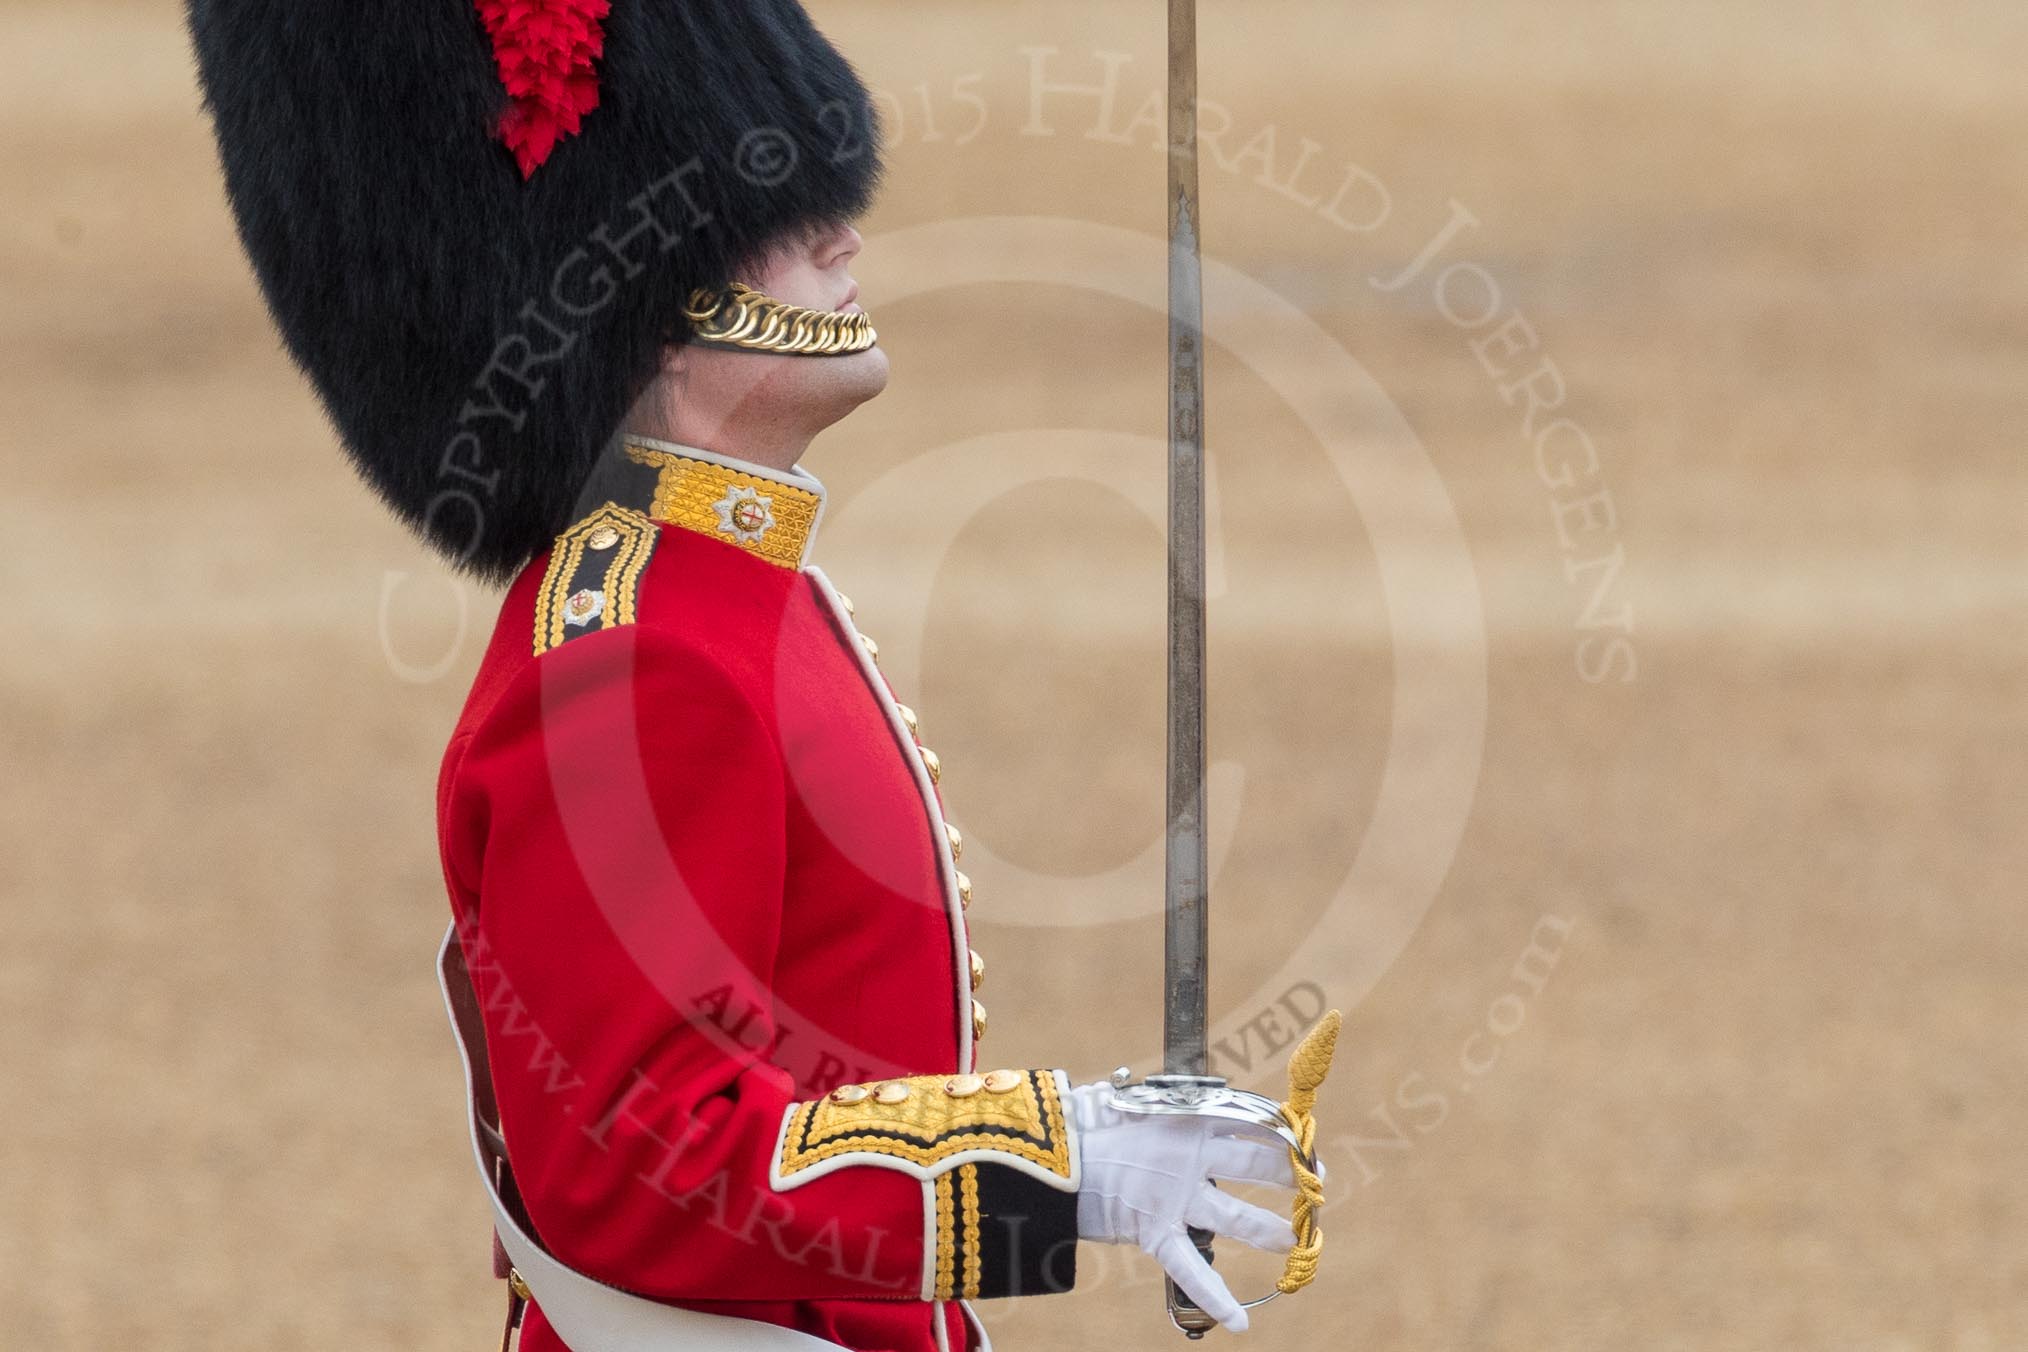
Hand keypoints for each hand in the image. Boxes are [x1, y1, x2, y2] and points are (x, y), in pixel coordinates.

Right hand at [1067, 1080, 1300, 1331]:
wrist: (1050, 1152)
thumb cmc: (1091, 1122)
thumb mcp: (1139, 1103)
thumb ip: (1176, 1110)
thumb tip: (1208, 1107)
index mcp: (1188, 1117)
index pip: (1250, 1120)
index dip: (1282, 1131)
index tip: (1303, 1139)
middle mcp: (1189, 1155)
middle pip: (1254, 1162)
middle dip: (1289, 1175)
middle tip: (1316, 1184)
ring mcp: (1174, 1196)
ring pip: (1235, 1215)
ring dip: (1269, 1229)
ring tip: (1295, 1241)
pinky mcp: (1154, 1231)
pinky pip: (1190, 1270)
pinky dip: (1215, 1298)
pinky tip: (1240, 1324)